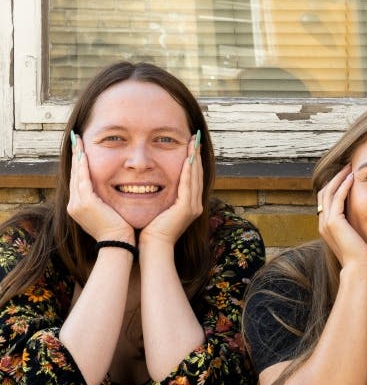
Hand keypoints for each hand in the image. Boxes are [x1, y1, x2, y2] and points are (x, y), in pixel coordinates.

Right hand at [66, 131, 133, 243]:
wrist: (119, 245)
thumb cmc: (121, 231)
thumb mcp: (110, 213)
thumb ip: (106, 201)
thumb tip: (112, 191)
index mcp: (79, 207)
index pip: (78, 180)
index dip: (79, 164)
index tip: (81, 150)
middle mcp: (74, 204)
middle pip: (74, 174)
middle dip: (76, 156)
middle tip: (76, 139)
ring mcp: (77, 204)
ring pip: (76, 175)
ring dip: (77, 157)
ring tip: (78, 142)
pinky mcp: (85, 203)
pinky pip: (83, 180)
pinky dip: (83, 167)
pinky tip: (84, 154)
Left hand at [141, 131, 204, 248]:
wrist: (152, 247)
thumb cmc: (150, 230)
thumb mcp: (158, 208)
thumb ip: (160, 196)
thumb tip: (150, 183)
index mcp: (189, 204)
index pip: (193, 177)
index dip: (193, 160)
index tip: (190, 145)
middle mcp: (195, 204)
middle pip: (198, 174)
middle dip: (196, 155)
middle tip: (194, 137)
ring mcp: (193, 207)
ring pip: (196, 177)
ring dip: (195, 158)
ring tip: (193, 142)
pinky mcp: (187, 208)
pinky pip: (189, 185)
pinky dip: (189, 170)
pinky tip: (187, 158)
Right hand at [317, 165, 366, 270]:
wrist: (360, 269)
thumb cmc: (363, 257)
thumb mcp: (359, 237)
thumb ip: (358, 226)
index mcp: (327, 226)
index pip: (327, 199)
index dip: (336, 185)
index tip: (348, 175)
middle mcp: (323, 223)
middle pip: (325, 192)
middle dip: (336, 178)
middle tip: (348, 166)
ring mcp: (326, 222)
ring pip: (329, 192)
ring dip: (339, 178)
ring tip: (350, 167)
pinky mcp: (334, 222)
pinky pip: (337, 198)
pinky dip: (344, 186)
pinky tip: (353, 178)